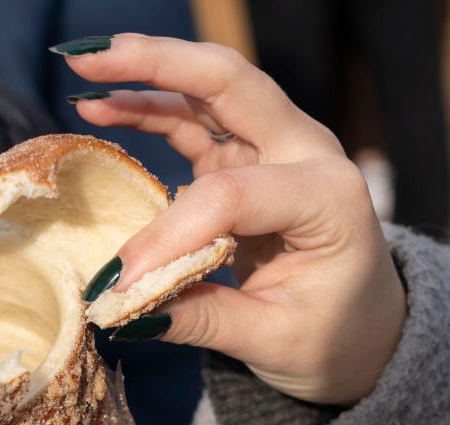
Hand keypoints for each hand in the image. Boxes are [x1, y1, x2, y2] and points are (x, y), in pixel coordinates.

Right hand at [63, 34, 405, 404]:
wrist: (364, 325)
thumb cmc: (332, 333)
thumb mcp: (273, 339)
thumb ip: (200, 319)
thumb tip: (124, 307)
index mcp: (328, 199)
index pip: (231, 196)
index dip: (168, 235)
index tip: (124, 282)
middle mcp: (307, 155)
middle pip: (233, 84)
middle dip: (160, 64)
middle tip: (92, 60)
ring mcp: (276, 149)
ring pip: (211, 87)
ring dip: (147, 73)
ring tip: (86, 71)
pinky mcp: (245, 160)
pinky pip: (195, 118)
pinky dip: (149, 107)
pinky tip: (104, 106)